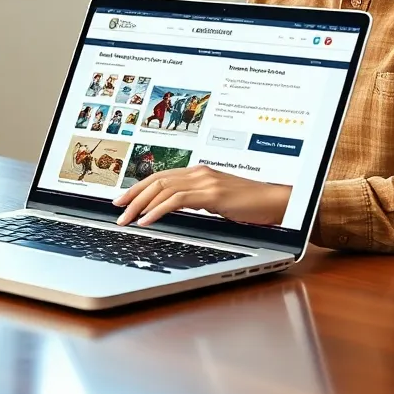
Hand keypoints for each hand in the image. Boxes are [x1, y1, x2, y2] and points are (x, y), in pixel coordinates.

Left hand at [112, 165, 290, 226]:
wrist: (276, 202)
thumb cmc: (250, 204)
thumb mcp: (217, 200)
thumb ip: (196, 199)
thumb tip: (173, 209)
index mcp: (198, 172)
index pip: (160, 177)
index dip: (138, 187)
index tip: (122, 199)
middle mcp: (199, 172)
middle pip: (156, 180)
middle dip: (132, 196)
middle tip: (117, 210)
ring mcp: (205, 181)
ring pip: (162, 189)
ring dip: (140, 205)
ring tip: (127, 219)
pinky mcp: (212, 193)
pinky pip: (177, 200)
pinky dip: (158, 210)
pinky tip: (147, 220)